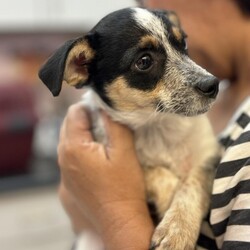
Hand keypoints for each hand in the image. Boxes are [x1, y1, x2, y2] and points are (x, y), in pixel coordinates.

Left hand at [58, 103, 153, 249]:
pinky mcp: (68, 181)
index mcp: (74, 147)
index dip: (91, 106)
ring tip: (104, 138)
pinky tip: (98, 155)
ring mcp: (64, 171)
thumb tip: (106, 105)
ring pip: (69, 139)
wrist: (119, 222)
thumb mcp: (124, 151)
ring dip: (84, 133)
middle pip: (69, 124)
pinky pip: (71, 155)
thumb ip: (114, 124)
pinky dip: (82, 148)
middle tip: (107, 122)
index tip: (106, 110)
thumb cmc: (124, 188)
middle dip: (86, 118)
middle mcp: (63, 157)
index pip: (75, 112)